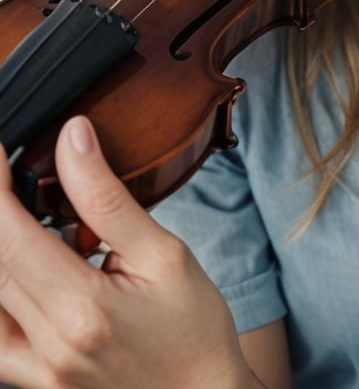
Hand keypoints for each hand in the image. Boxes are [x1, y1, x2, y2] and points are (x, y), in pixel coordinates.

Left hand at [0, 118, 250, 388]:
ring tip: (29, 220)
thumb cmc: (194, 330)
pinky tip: (24, 270)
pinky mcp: (37, 384)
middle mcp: (49, 347)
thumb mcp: (164, 253)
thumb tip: (73, 139)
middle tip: (9, 173)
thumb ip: (107, 199)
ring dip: (1, 251)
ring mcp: (38, 373)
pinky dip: (2, 295)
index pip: (11, 236)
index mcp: (83, 309)